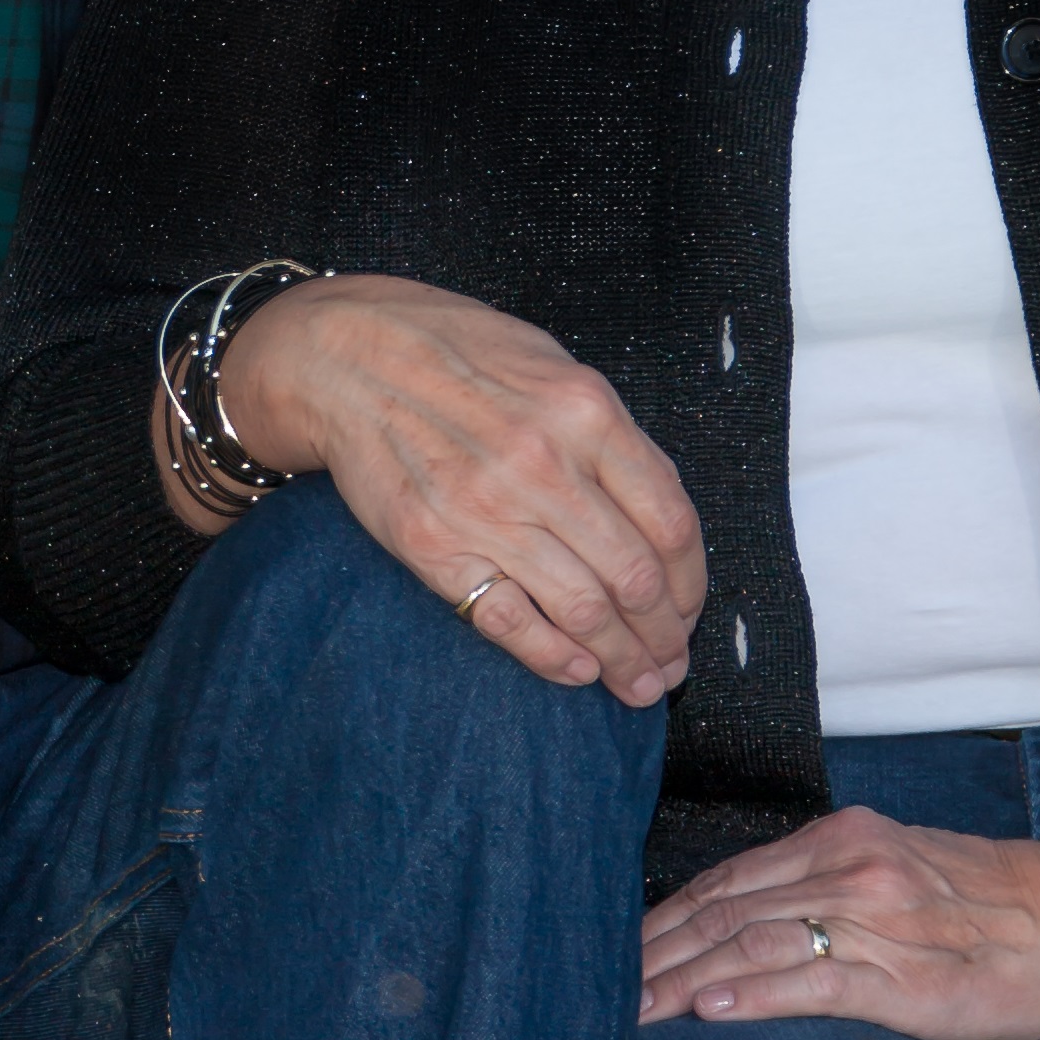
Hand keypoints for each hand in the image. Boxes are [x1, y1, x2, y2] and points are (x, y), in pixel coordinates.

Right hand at [203, 273, 704, 707]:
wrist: (347, 357)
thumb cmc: (456, 354)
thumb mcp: (553, 367)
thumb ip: (608, 436)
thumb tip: (657, 519)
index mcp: (587, 412)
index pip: (670, 522)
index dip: (691, 584)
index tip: (689, 611)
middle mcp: (544, 463)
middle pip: (635, 578)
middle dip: (664, 636)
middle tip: (671, 665)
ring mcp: (487, 509)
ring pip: (582, 610)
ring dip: (621, 661)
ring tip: (637, 685)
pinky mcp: (434, 547)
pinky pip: (509, 620)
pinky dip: (553, 657)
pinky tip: (578, 672)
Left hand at [637, 803, 1039, 1039]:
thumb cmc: (991, 907)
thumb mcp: (898, 870)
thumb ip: (826, 886)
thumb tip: (747, 926)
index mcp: (844, 840)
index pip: (727, 880)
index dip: (664, 920)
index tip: (615, 956)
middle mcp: (850, 868)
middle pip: (724, 911)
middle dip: (654, 955)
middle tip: (596, 995)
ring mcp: (876, 919)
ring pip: (752, 944)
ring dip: (681, 983)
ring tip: (631, 1014)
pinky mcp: (905, 974)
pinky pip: (813, 981)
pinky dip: (753, 997)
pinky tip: (709, 1014)